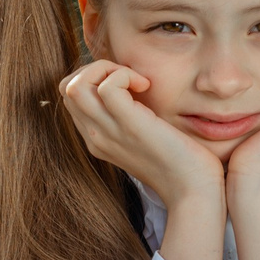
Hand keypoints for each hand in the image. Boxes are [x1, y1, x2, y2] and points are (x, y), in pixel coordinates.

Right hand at [57, 61, 226, 205]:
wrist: (193, 190)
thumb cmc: (180, 162)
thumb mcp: (145, 138)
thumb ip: (130, 119)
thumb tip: (134, 89)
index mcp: (97, 139)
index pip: (71, 97)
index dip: (94, 78)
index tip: (127, 84)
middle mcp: (96, 136)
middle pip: (66, 88)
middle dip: (95, 69)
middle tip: (130, 79)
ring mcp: (109, 133)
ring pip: (74, 85)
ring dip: (105, 69)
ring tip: (135, 81)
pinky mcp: (130, 126)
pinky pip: (106, 87)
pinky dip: (123, 75)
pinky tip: (145, 85)